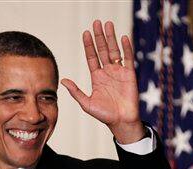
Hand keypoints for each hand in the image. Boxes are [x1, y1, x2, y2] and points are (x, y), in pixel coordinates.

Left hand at [61, 20, 143, 143]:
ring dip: (111, 38)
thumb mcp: (86, 103)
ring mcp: (119, 72)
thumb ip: (76, 91)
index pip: (92, 57)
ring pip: (114, 51)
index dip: (89, 45)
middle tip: (97, 23)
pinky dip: (126, 48)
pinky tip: (123, 37)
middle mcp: (107, 72)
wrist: (121, 122)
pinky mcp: (130, 75)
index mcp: (97, 77)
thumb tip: (63, 80)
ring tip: (108, 24)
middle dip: (99, 37)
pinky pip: (128, 59)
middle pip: (102, 50)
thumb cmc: (105, 115)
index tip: (85, 33)